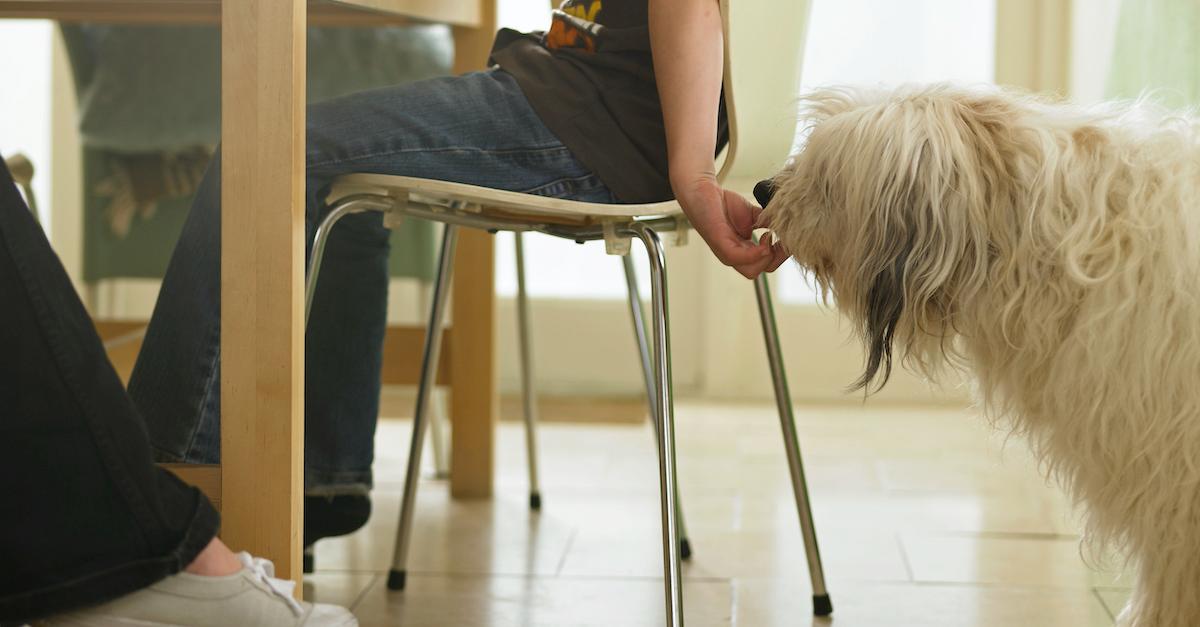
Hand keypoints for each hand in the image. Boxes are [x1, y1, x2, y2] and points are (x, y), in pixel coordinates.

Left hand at [674, 176, 789, 278]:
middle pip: (760, 271)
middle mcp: (734, 255)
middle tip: (780, 240)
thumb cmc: (723, 204)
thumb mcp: (754, 215)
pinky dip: (754, 253)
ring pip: (751, 270)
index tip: (789, 239)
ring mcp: (726, 251)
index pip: (766, 265)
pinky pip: (737, 258)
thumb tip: (790, 226)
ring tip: (769, 236)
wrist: (701, 190)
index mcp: (743, 251)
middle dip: (776, 259)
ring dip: (766, 257)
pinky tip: (763, 237)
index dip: (781, 255)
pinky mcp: (719, 242)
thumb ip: (770, 222)